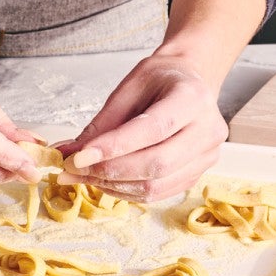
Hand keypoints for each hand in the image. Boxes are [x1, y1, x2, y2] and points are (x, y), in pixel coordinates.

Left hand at [56, 54, 227, 202]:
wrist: (188, 83)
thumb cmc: (158, 81)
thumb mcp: (128, 89)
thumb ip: (102, 123)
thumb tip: (68, 152)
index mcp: (192, 98)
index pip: (153, 129)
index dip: (114, 147)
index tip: (78, 157)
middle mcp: (207, 129)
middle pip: (157, 163)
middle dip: (109, 171)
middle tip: (72, 169)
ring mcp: (206, 156)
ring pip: (156, 185)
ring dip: (113, 185)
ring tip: (83, 176)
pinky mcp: (197, 174)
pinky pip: (158, 193)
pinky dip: (126, 191)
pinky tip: (104, 180)